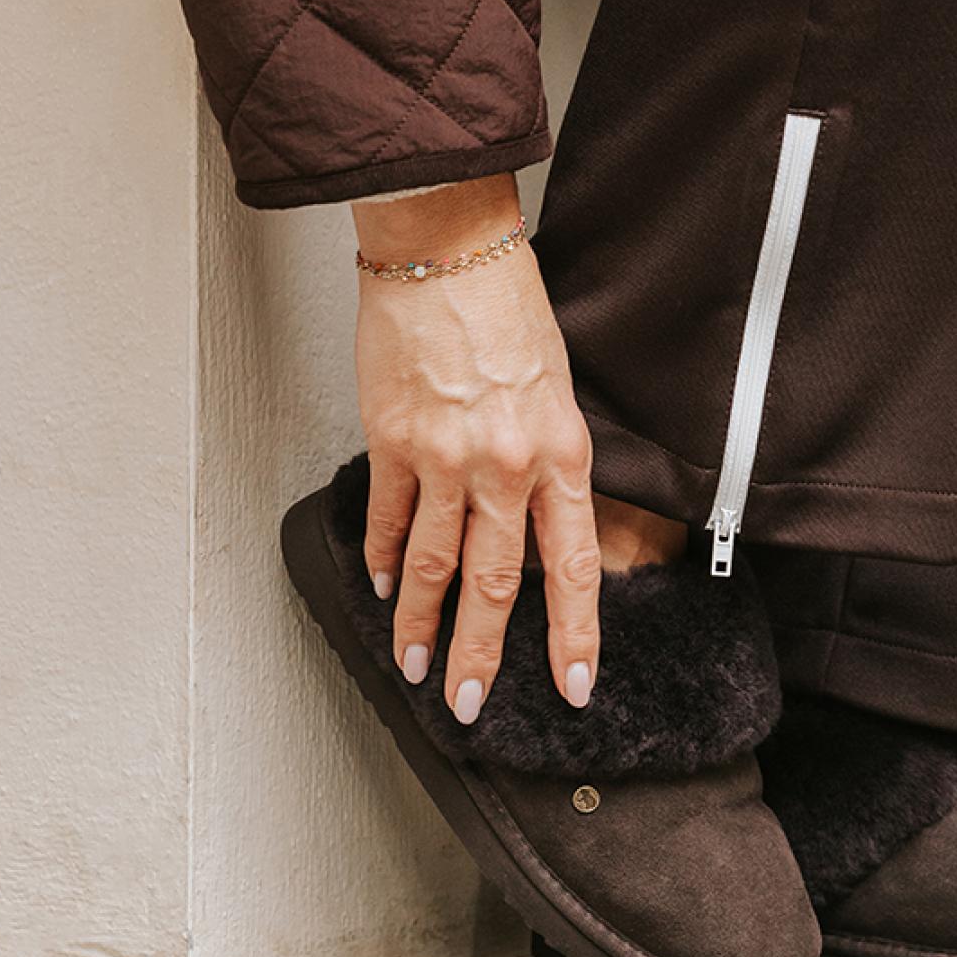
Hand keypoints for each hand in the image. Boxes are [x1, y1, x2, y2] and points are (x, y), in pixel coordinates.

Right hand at [353, 178, 597, 727]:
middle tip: (468, 704)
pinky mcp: (394, 441)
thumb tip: (536, 523)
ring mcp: (446, 458)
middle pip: (496, 583)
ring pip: (431, 565)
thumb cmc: (511, 310)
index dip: (574, 636)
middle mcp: (507, 466)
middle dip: (480, 654)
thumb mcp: (559, 391)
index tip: (574, 686)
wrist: (449, 253)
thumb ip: (550, 462)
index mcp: (563, 454)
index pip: (576, 568)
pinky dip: (381, 558)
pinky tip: (380, 586)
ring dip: (418, 624)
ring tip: (412, 666)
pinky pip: (387, 518)